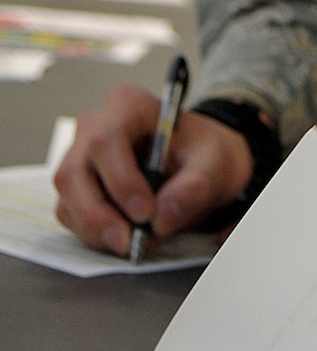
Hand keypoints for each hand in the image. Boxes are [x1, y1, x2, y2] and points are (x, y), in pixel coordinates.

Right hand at [53, 84, 255, 253]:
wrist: (200, 164)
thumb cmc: (202, 153)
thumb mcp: (213, 164)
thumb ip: (194, 187)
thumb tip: (163, 217)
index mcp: (129, 106)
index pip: (107, 140)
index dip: (120, 180)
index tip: (145, 212)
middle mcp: (96, 127)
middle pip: (74, 172)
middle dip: (98, 214)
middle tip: (130, 242)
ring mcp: (81, 157)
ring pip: (68, 197)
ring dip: (95, 228)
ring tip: (131, 244)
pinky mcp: (77, 186)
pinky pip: (69, 213)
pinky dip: (92, 233)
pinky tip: (121, 238)